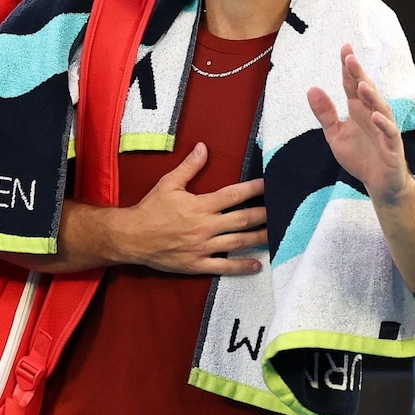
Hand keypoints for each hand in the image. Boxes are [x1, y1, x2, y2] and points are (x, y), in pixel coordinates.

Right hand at [103, 143, 267, 274]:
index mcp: (200, 205)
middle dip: (264, 215)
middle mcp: (205, 226)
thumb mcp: (168, 183)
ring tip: (277, 235)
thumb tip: (203, 148)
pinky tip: (258, 264)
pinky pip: (224, 266)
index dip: (254, 189)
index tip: (269, 185)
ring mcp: (203, 247)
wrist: (132, 237)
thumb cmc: (150, 209)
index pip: (233, 195)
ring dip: (259, 238)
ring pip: (238, 242)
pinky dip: (242, 266)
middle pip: (242, 220)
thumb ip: (189, 167)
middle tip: (282, 211)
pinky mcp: (197, 264)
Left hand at [306, 44, 413, 200]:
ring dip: (372, 96)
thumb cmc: (360, 157)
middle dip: (359, 74)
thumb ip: (324, 113)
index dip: (348, 67)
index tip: (344, 48)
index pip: (352, 84)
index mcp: (358, 110)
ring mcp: (385, 130)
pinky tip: (375, 116)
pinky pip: (390, 133)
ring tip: (361, 84)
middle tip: (350, 58)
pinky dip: (384, 124)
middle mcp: (373, 115)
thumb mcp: (335, 135)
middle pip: (366, 91)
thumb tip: (311, 88)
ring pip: (381, 108)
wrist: (378, 185)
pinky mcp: (392, 148)